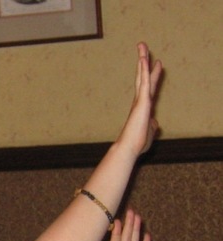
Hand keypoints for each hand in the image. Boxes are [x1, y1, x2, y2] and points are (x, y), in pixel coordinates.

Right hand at [117, 42, 162, 157]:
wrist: (130, 148)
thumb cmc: (137, 144)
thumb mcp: (150, 133)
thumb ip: (153, 126)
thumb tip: (155, 124)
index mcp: (143, 108)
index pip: (149, 87)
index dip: (153, 75)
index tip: (157, 62)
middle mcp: (140, 101)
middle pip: (143, 77)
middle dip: (144, 62)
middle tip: (143, 46)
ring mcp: (140, 100)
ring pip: (142, 76)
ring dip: (142, 60)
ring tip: (142, 45)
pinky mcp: (142, 102)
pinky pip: (144, 83)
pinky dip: (144, 70)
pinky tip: (143, 59)